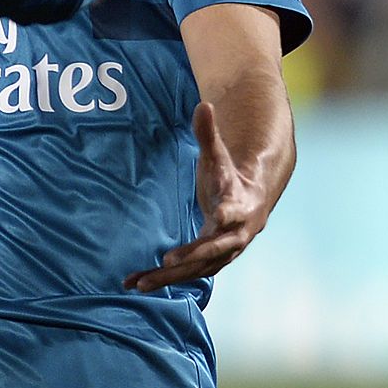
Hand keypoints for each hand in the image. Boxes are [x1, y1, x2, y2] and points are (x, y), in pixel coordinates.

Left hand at [124, 102, 267, 291]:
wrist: (251, 200)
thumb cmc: (229, 174)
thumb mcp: (219, 154)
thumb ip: (208, 132)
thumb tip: (204, 104)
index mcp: (239, 208)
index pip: (233, 215)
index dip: (226, 218)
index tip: (217, 218)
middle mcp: (234, 236)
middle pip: (213, 250)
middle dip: (191, 256)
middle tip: (166, 261)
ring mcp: (222, 253)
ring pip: (196, 270)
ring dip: (168, 277)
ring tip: (137, 283)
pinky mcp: (208, 263)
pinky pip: (185, 275)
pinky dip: (163, 279)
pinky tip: (136, 283)